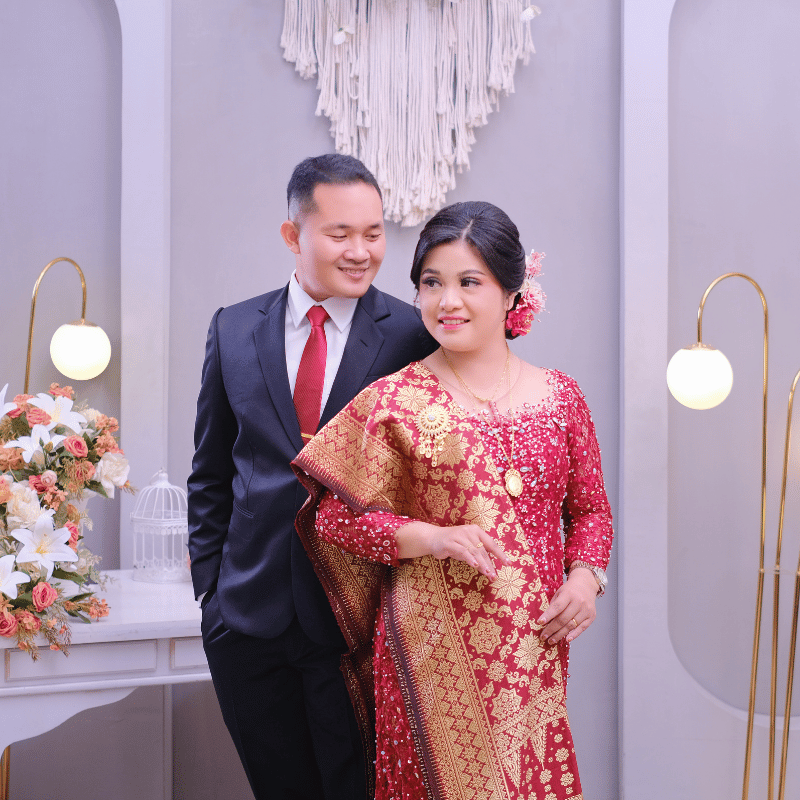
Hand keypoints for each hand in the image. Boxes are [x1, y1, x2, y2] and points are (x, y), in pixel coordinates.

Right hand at [395, 522, 511, 579]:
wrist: (433, 538)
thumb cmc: (453, 544)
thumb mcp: (468, 547)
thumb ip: (478, 554)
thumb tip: (491, 568)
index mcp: (476, 531)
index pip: (491, 543)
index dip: (500, 554)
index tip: (509, 564)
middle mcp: (470, 531)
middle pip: (483, 550)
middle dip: (490, 564)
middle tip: (495, 576)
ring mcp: (460, 536)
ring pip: (475, 551)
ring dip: (483, 564)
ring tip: (488, 574)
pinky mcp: (451, 542)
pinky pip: (463, 551)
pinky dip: (470, 559)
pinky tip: (475, 566)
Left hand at [537, 568, 597, 644]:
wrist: (586, 585)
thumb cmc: (570, 590)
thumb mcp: (559, 593)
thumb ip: (554, 606)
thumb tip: (545, 622)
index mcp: (568, 594)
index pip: (557, 607)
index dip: (548, 616)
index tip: (539, 623)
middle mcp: (579, 602)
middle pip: (563, 619)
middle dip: (552, 629)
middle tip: (543, 636)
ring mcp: (586, 610)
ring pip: (571, 625)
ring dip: (560, 634)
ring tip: (551, 640)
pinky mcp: (591, 617)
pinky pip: (582, 628)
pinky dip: (574, 635)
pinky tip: (566, 639)